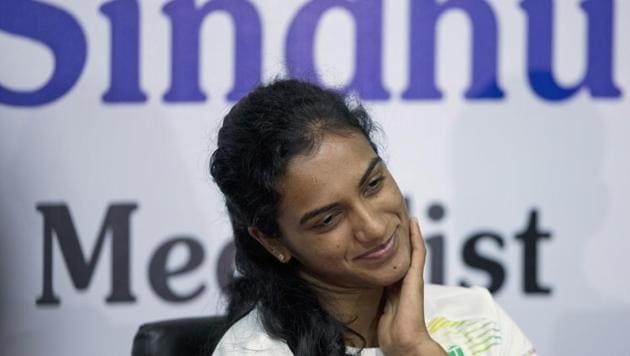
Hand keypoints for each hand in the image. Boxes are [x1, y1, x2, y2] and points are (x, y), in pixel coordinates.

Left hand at [377, 218, 446, 355]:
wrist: (404, 341)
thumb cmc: (391, 331)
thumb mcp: (378, 308)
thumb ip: (375, 297)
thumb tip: (359, 287)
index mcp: (396, 287)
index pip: (393, 263)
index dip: (388, 249)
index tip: (384, 234)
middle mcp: (405, 281)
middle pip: (403, 253)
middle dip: (400, 237)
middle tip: (396, 216)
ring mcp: (412, 278)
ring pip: (412, 250)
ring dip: (411, 232)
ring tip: (407, 215)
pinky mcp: (416, 278)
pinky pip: (418, 253)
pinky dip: (416, 237)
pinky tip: (413, 223)